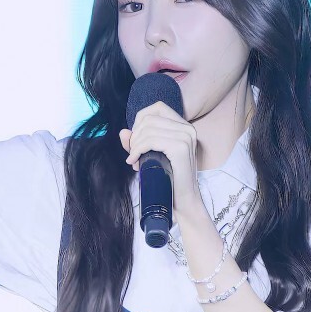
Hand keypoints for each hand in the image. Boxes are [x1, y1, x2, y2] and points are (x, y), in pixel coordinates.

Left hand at [118, 100, 201, 216]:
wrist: (183, 202)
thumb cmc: (169, 181)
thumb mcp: (152, 157)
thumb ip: (138, 143)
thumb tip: (123, 132)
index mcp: (183, 126)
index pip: (157, 108)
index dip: (140, 121)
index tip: (136, 141)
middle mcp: (187, 128)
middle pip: (150, 118)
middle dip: (135, 136)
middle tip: (133, 155)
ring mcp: (185, 137)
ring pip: (148, 129)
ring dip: (135, 145)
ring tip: (134, 161)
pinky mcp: (180, 148)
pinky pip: (151, 140)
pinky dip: (138, 150)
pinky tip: (135, 162)